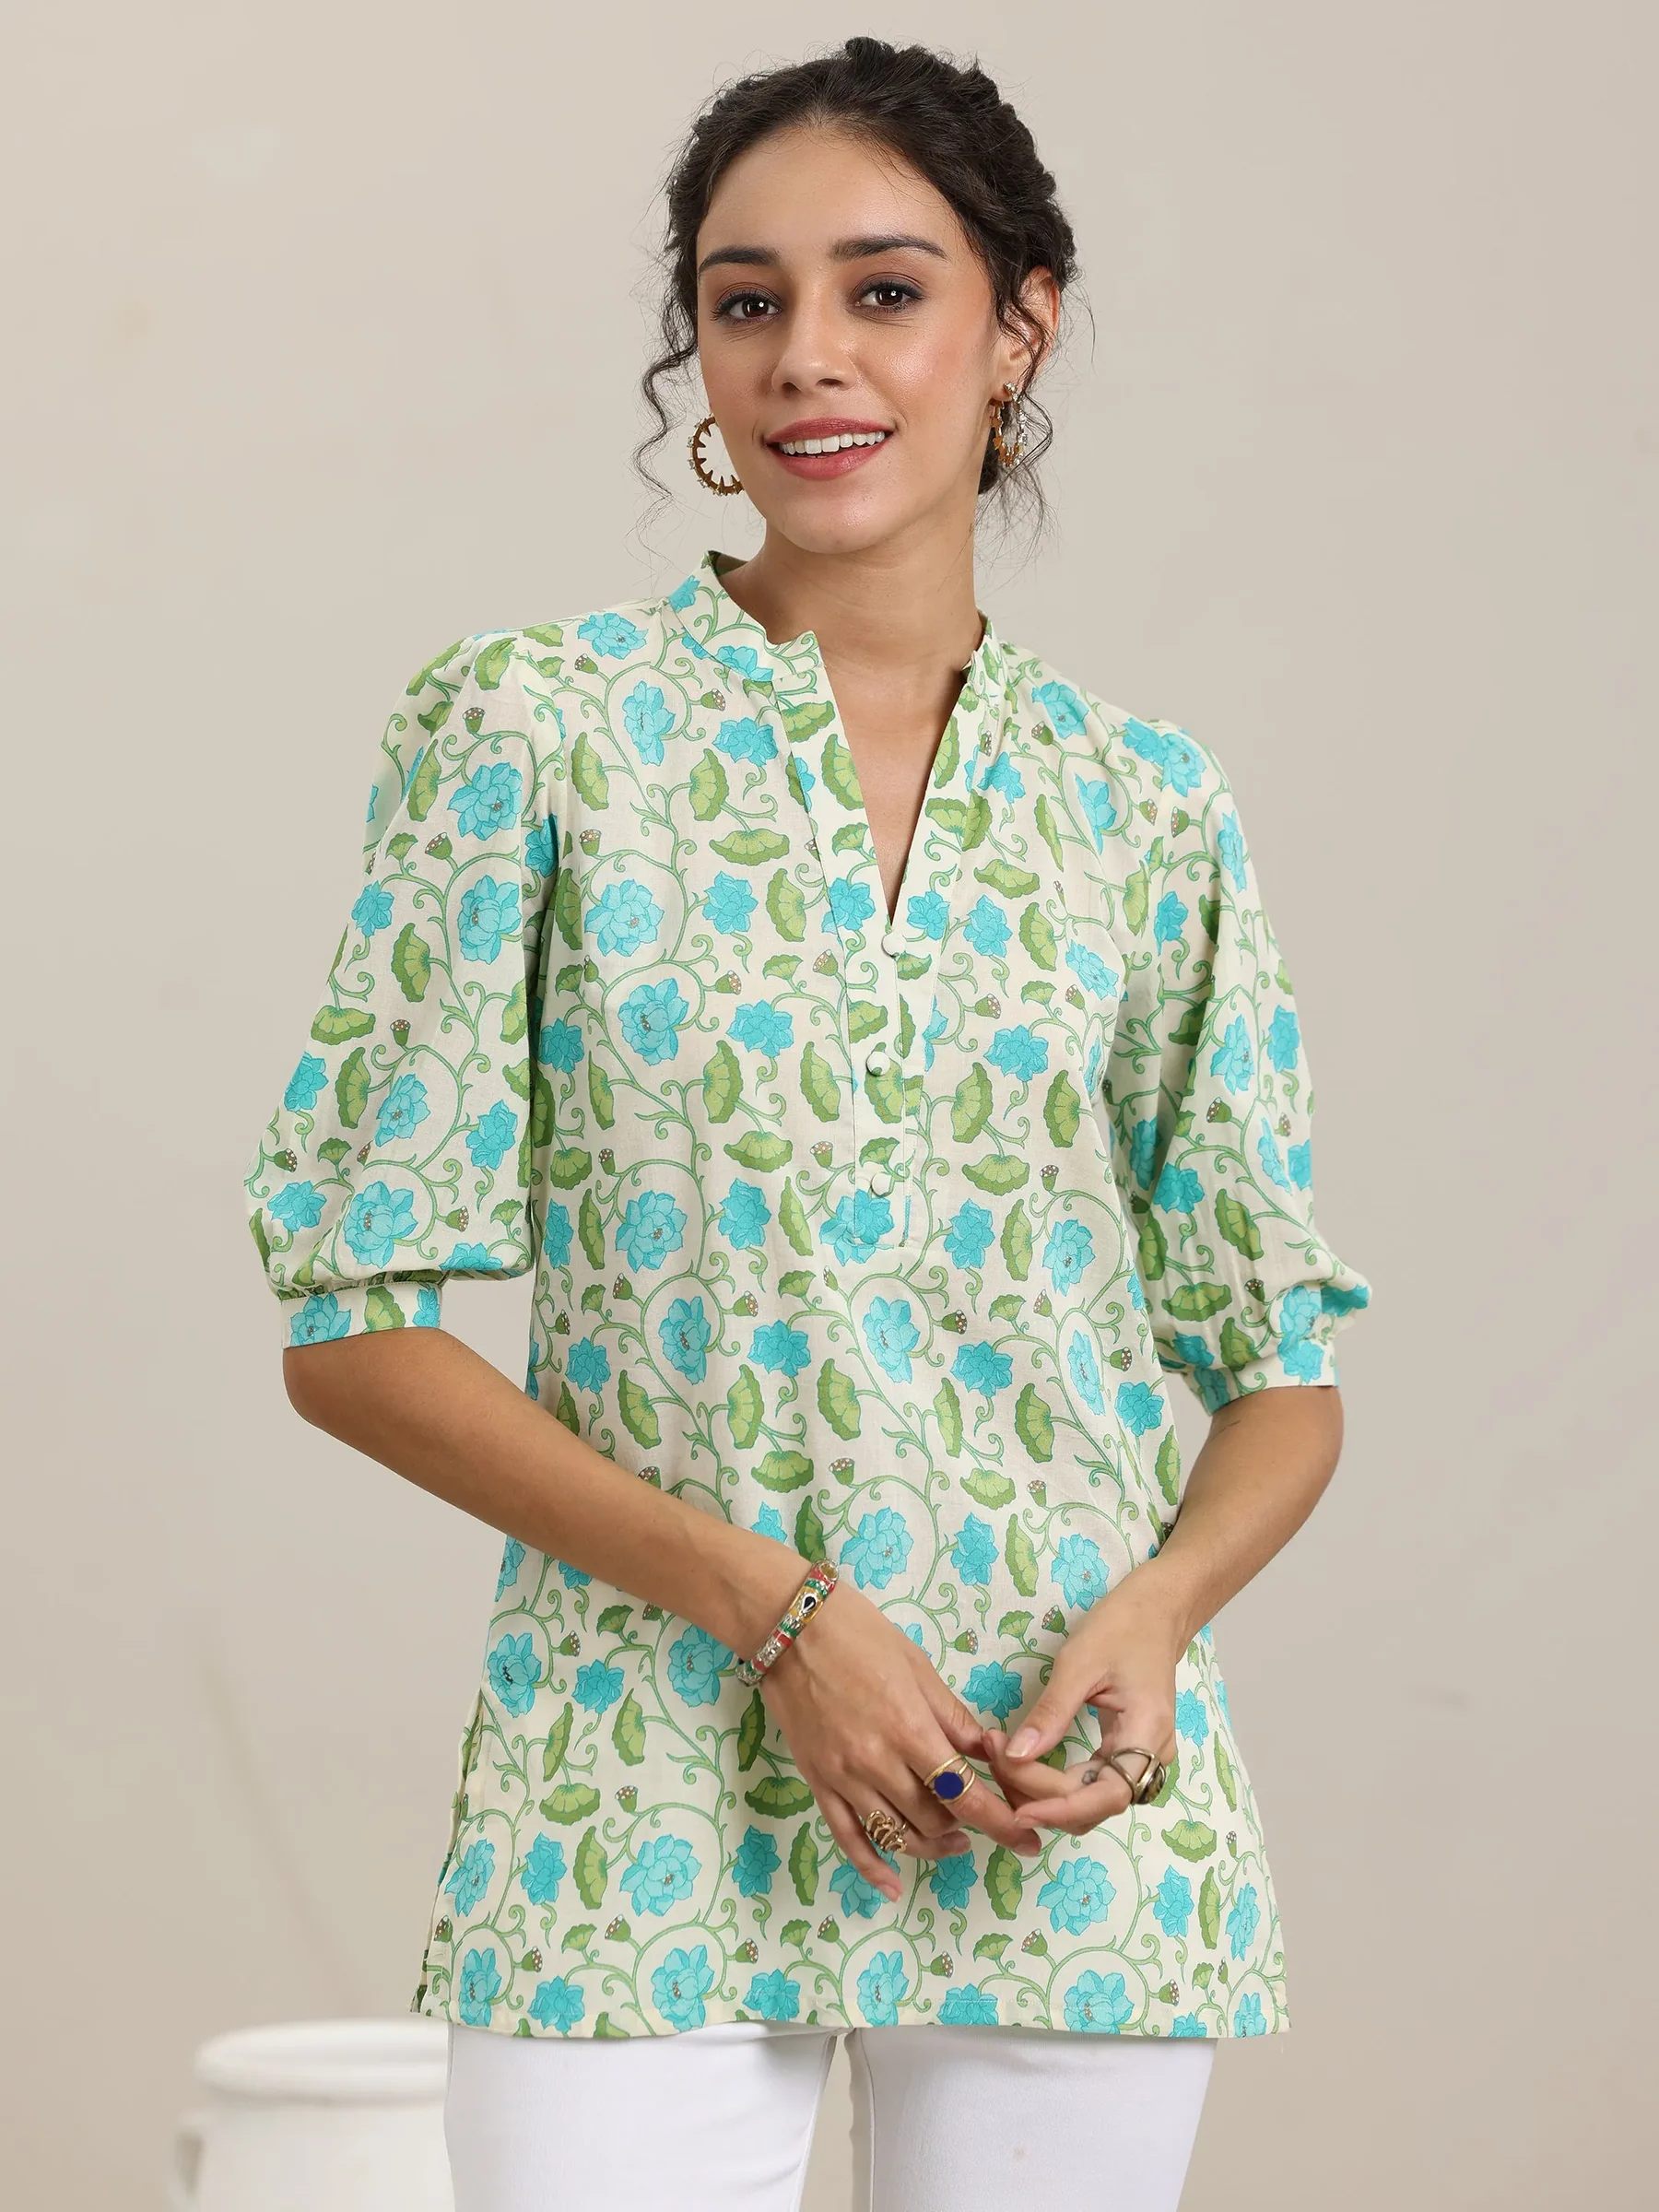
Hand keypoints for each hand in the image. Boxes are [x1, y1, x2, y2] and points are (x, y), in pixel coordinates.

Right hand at [759, 1581, 1042, 1900]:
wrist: (790, 1627)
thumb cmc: (861, 1635)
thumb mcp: (919, 1668)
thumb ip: (954, 1718)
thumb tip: (990, 1754)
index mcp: (910, 1728)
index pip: (965, 1794)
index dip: (1001, 1824)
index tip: (1028, 1841)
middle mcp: (877, 1761)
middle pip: (934, 1819)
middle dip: (968, 1826)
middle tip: (986, 1820)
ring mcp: (844, 1777)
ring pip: (897, 1835)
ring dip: (931, 1846)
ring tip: (952, 1841)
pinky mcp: (818, 1782)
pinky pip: (847, 1838)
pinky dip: (871, 1867)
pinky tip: (891, 1885)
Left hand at [980, 1577, 1182, 1835]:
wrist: (1155, 1612)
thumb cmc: (1121, 1628)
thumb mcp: (1079, 1663)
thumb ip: (1050, 1713)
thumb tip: (1015, 1755)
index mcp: (1147, 1733)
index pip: (1105, 1795)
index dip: (1059, 1809)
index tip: (1014, 1807)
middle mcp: (1152, 1758)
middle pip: (1093, 1803)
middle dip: (1040, 1794)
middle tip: (993, 1757)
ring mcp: (1142, 1759)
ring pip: (1090, 1800)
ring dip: (1044, 1792)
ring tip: (1001, 1759)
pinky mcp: (1126, 1754)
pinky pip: (1090, 1783)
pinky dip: (1055, 1781)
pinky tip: (1024, 1764)